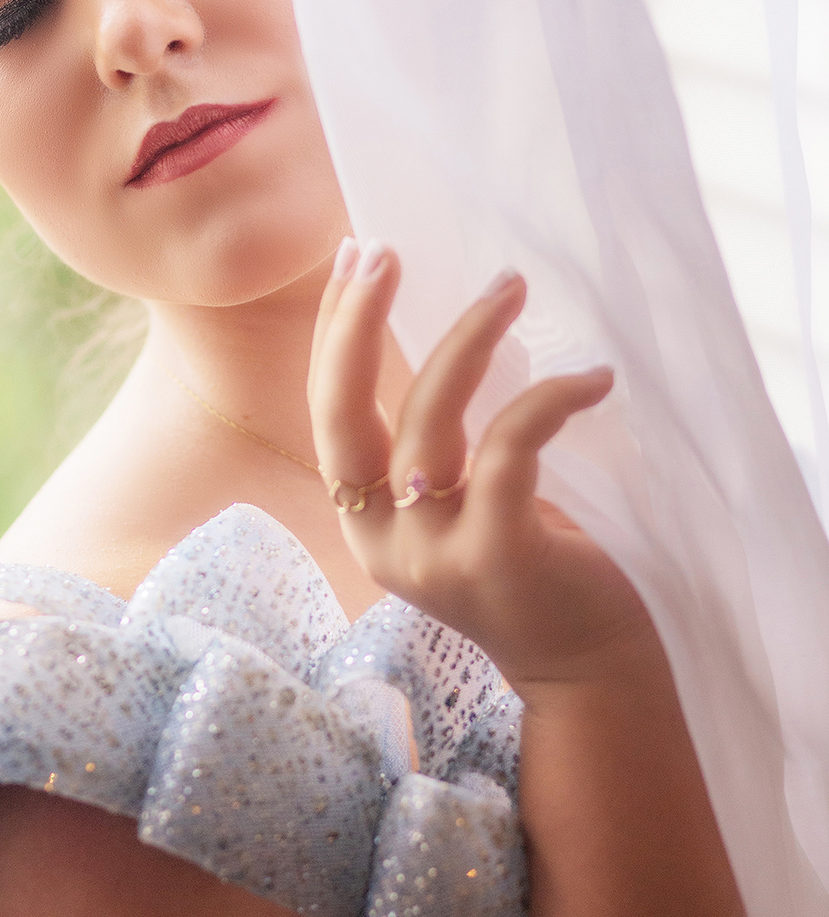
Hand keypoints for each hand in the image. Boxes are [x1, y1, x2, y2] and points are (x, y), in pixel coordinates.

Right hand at [307, 242, 654, 695]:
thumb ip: (432, 442)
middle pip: (342, 413)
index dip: (332, 331)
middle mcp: (380, 538)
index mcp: (362, 518)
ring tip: (510, 285)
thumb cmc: (531, 563)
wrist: (585, 665)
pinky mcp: (497, 555)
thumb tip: (439, 331)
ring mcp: (433, 551)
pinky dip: (549, 400)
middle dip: (353, 323)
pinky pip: (512, 450)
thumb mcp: (459, 500)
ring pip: (431, 420)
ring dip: (469, 339)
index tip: (355, 255)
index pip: (326, 411)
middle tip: (382, 251)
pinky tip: (591, 375)